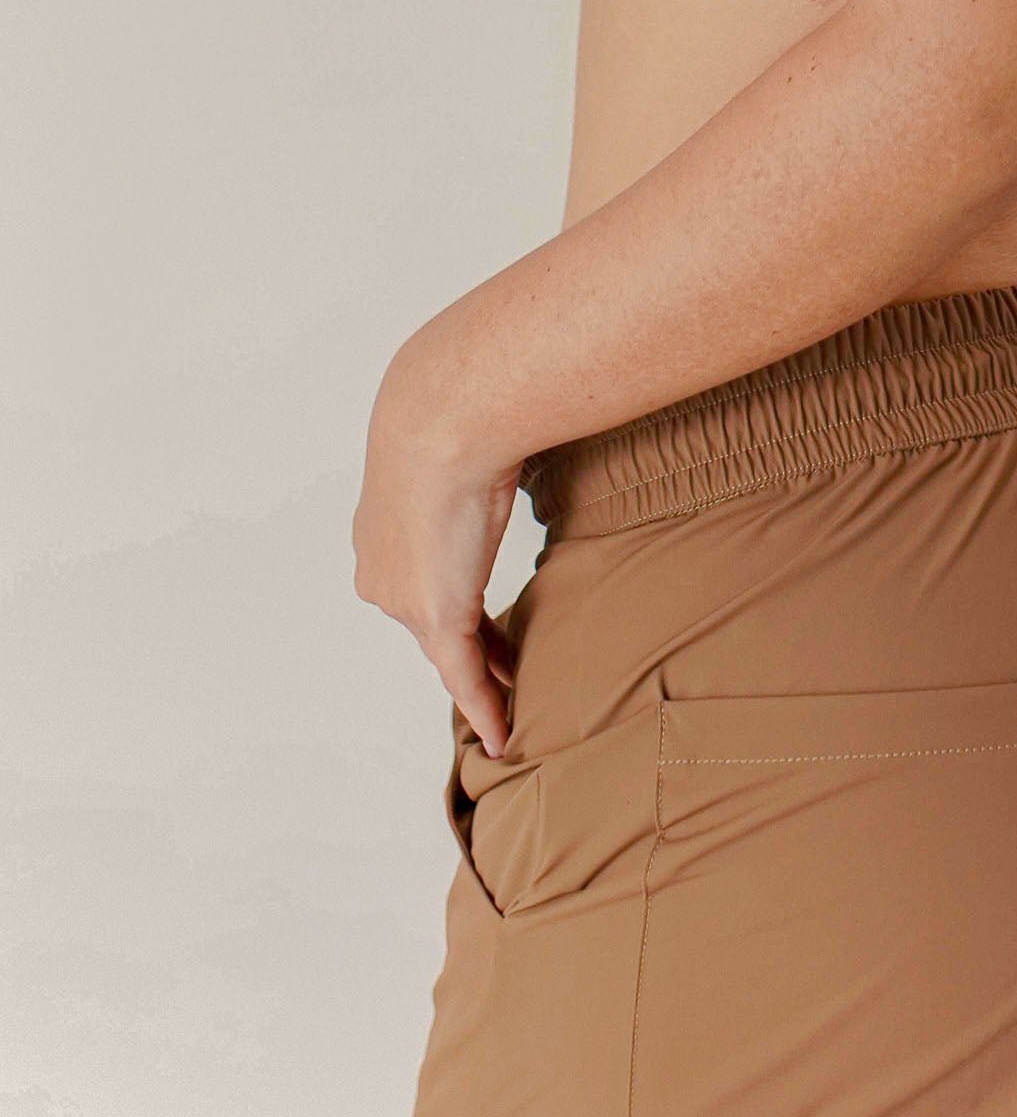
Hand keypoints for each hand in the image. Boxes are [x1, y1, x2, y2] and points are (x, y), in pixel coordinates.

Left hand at [352, 342, 523, 759]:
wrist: (441, 416)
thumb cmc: (456, 405)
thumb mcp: (458, 428)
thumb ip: (477, 442)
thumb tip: (513, 414)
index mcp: (378, 526)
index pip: (420, 573)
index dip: (452, 591)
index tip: (476, 609)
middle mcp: (381, 571)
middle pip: (431, 617)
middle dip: (466, 638)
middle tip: (504, 659)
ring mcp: (406, 599)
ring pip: (451, 648)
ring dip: (484, 671)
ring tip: (514, 693)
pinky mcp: (439, 617)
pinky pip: (464, 678)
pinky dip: (484, 708)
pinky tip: (503, 735)